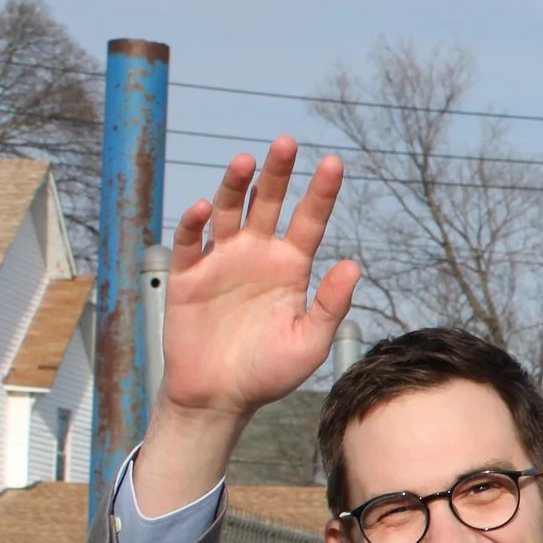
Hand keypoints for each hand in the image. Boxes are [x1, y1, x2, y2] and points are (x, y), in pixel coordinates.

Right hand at [133, 141, 359, 514]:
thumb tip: (354, 265)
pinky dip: (195, 224)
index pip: (308, 220)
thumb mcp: (309, 342)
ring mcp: (221, 262)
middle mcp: (256, 256)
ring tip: (246, 161)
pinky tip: (205, 209)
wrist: (220, 399)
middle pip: (267, 203)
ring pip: (228, 213)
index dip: (320, 192)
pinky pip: (190, 244)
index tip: (334, 163)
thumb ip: (330, 304)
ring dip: (235, 186)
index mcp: (290, 267)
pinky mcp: (187, 277)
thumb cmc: (269, 372)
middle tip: (286, 143)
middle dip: (276, 173)